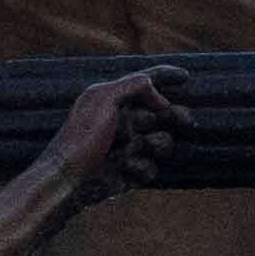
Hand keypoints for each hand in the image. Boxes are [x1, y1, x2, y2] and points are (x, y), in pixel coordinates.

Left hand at [62, 64, 189, 200]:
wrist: (68, 178)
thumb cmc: (81, 136)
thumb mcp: (104, 99)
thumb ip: (133, 85)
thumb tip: (158, 95)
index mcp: (114, 100)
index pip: (145, 83)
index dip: (165, 77)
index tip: (186, 76)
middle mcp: (123, 121)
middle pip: (162, 114)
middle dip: (174, 116)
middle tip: (186, 120)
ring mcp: (128, 146)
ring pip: (162, 142)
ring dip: (157, 144)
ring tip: (141, 147)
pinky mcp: (130, 171)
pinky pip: (151, 167)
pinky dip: (141, 167)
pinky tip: (125, 168)